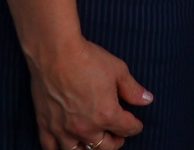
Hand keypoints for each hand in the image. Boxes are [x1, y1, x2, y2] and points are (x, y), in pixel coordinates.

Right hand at [28, 37, 151, 149]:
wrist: (56, 52)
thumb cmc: (88, 59)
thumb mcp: (118, 70)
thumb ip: (132, 89)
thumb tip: (147, 99)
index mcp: (107, 115)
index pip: (127, 129)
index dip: (135, 127)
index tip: (136, 124)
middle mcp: (86, 128)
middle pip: (105, 146)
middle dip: (115, 142)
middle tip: (118, 136)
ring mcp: (64, 129)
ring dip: (90, 147)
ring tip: (95, 140)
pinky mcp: (46, 125)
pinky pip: (51, 147)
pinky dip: (60, 148)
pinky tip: (67, 143)